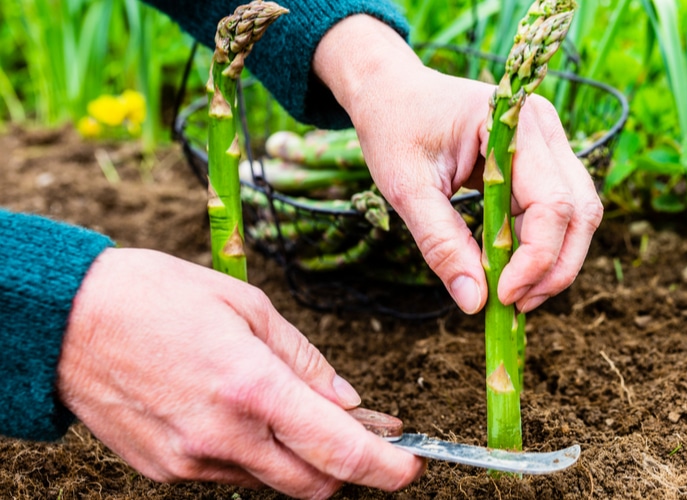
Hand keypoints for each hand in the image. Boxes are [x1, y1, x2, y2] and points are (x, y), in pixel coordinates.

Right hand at [57, 248, 423, 498]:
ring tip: (297, 415)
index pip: (340, 450)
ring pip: (273, 482)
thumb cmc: (158, 298)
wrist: (65, 322)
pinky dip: (254, 455)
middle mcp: (225, 436)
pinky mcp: (166, 471)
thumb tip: (349, 401)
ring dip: (300, 460)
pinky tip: (244, 417)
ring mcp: (192, 461)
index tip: (409, 464)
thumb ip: (305, 361)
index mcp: (253, 388)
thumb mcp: (248, 308)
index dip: (386, 466)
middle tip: (364, 436)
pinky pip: (231, 475)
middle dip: (350, 469)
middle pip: (315, 484)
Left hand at [314, 15, 602, 314]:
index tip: (503, 297)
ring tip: (512, 294)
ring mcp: (550, 145)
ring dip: (554, 262)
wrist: (393, 91)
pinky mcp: (543, 163)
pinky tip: (510, 271)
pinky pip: (558, 213)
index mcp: (515, 123)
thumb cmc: (396, 127)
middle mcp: (545, 129)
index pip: (552, 203)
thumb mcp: (406, 188)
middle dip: (554, 267)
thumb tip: (475, 303)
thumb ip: (441, 243)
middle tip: (514, 305)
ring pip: (578, 216)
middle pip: (580, 211)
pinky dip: (540, 247)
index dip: (536, 258)